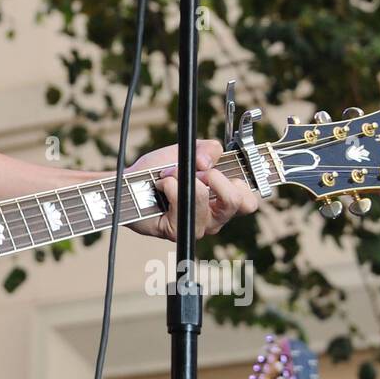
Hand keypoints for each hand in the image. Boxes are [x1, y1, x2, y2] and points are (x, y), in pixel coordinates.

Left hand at [127, 138, 259, 241]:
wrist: (130, 182)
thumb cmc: (159, 171)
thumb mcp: (186, 151)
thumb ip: (207, 149)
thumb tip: (209, 160)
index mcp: (222, 201)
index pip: (249, 202)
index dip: (242, 184)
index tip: (222, 169)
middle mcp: (214, 218)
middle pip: (237, 202)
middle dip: (218, 178)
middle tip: (200, 172)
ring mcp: (196, 226)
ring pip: (205, 197)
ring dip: (185, 177)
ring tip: (170, 174)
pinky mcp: (178, 229)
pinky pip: (182, 200)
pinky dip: (170, 184)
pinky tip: (161, 184)